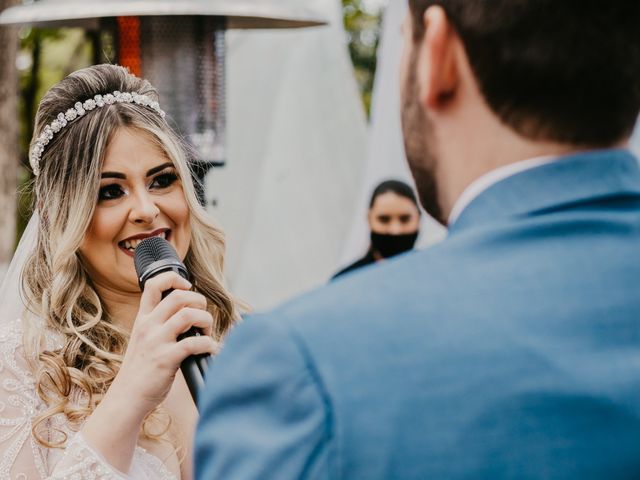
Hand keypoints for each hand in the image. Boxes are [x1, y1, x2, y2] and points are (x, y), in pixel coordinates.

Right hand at [111, 271, 216, 417]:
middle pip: (179, 296)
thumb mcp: (144, 339)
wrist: (126, 398)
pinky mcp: (166, 359)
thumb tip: (190, 313)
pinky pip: (195, 343)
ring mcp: (156, 342)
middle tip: (203, 318)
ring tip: (207, 333)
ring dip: (206, 321)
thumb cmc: (141, 370)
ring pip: (189, 315)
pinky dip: (210, 344)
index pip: (153, 284)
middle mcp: (148, 326)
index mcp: (143, 319)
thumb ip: (160, 324)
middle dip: (199, 302)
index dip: (174, 278)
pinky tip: (211, 350)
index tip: (187, 286)